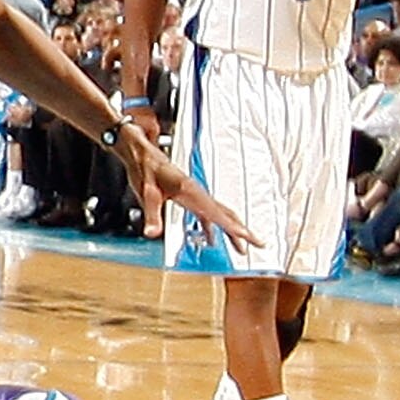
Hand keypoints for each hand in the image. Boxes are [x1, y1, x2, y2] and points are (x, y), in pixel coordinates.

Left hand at [113, 109, 258, 255]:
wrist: (140, 151)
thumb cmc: (144, 167)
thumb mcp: (145, 193)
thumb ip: (151, 214)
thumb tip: (153, 233)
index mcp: (190, 190)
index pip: (217, 213)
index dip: (234, 227)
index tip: (250, 237)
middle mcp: (197, 191)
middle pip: (225, 214)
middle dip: (242, 230)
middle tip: (259, 244)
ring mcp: (194, 193)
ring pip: (218, 213)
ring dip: (231, 230)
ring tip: (241, 247)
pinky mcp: (188, 195)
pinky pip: (206, 213)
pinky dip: (213, 227)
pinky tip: (211, 238)